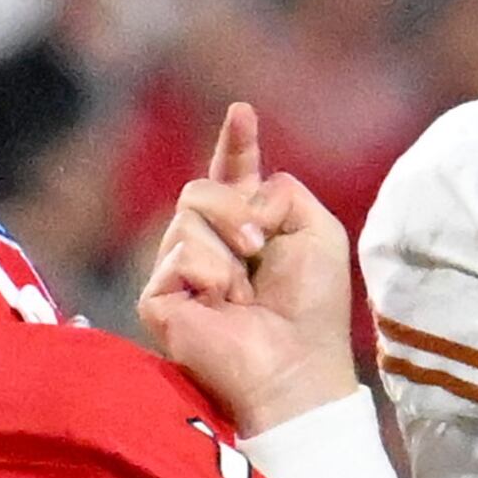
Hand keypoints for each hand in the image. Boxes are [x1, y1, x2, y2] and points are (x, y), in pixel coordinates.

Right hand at [138, 103, 360, 435]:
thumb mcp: (319, 234)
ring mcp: (180, 270)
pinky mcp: (158, 297)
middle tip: (260, 246)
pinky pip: (179, 253)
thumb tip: (243, 188)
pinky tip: (221, 305)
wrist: (294, 365)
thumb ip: (285, 190)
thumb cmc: (313, 309)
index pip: (233, 176)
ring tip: (245, 291)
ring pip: (188, 213)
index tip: (242, 112)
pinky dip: (210, 273)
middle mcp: (209, 244)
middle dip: (237, 207)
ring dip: (228, 245)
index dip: (236, 145)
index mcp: (251, 227)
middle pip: (202, 188)